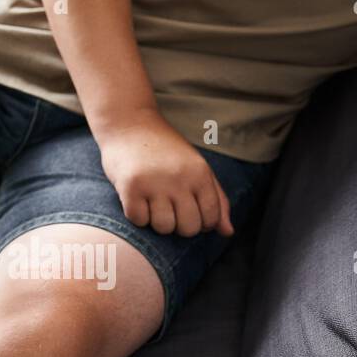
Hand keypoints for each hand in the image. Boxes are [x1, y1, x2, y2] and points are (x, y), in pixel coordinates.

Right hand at [99, 111, 233, 237]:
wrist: (129, 124)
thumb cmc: (165, 150)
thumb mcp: (197, 168)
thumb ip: (216, 199)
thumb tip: (228, 232)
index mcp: (200, 173)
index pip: (211, 218)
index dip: (202, 223)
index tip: (190, 211)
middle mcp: (180, 178)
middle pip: (188, 228)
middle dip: (179, 225)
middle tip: (170, 207)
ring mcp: (155, 183)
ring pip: (164, 228)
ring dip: (157, 221)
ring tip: (153, 202)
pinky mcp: (131, 187)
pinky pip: (139, 220)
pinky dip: (137, 215)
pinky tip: (137, 198)